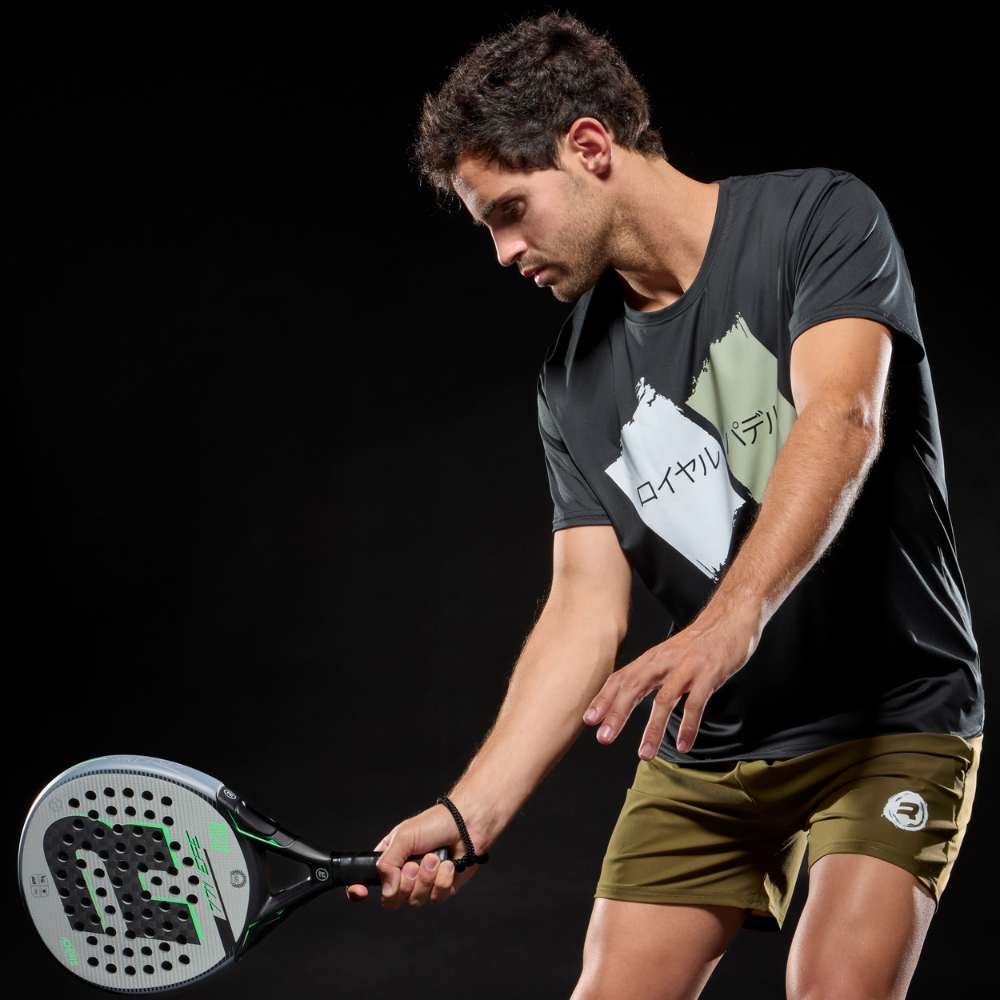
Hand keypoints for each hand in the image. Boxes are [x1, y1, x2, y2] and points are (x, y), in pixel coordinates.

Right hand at [345, 802, 483, 908]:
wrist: (467, 824)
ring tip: (435, 858)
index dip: (358, 890)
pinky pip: (436, 898)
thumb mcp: (404, 837)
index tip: (360, 892)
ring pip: (415, 901)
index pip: (367, 880)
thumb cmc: (435, 823)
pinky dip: (443, 881)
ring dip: (426, 878)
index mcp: (390, 859)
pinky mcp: (442, 888)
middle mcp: (404, 874)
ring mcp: (423, 883)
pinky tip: (449, 864)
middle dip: (405, 883)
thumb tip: (386, 890)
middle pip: (391, 900)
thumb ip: (388, 864)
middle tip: (414, 864)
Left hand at [583, 604, 758, 756]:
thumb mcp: (670, 655)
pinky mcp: (710, 674)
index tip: (589, 719)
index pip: (621, 678)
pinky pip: (696, 703)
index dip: (604, 698)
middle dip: (617, 713)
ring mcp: (687, 667)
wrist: (731, 617)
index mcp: (653, 658)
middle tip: (604, 737)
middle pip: (634, 687)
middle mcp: (665, 661)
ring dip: (652, 729)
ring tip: (645, 754)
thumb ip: (652, 674)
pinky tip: (683, 745)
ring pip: (664, 700)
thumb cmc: (700, 641)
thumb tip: (628, 696)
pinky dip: (688, 726)